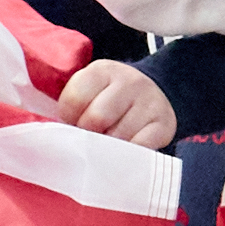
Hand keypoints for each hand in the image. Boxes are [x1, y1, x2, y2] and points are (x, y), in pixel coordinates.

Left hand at [57, 60, 175, 148]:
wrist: (151, 94)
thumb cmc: (108, 99)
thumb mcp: (90, 91)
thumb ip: (73, 106)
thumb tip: (60, 137)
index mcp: (102, 71)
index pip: (74, 99)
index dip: (69, 119)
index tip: (74, 122)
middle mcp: (129, 81)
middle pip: (96, 118)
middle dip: (89, 134)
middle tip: (91, 136)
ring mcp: (149, 100)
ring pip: (118, 136)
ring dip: (109, 147)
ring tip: (110, 141)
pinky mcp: (164, 122)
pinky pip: (140, 147)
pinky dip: (129, 154)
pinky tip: (127, 148)